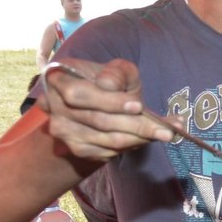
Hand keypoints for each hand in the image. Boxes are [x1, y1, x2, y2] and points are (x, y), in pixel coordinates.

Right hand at [38, 59, 175, 159]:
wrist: (99, 101)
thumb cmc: (110, 81)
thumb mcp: (118, 69)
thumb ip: (117, 72)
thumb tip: (109, 85)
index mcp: (58, 78)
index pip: (79, 95)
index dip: (109, 102)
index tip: (138, 105)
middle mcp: (53, 106)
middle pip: (98, 121)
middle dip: (137, 126)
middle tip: (168, 130)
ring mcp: (63, 130)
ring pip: (107, 140)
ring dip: (141, 138)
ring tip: (168, 133)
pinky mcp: (76, 148)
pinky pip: (108, 152)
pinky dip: (133, 146)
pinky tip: (150, 138)